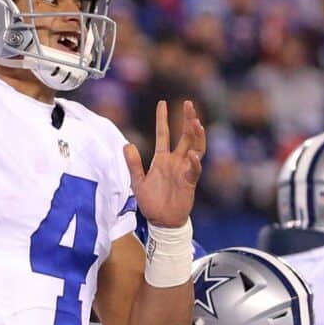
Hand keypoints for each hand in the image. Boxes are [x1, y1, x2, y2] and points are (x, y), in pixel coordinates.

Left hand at [124, 99, 204, 228]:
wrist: (162, 222)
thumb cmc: (151, 203)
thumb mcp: (138, 182)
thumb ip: (133, 164)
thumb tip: (127, 144)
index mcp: (162, 159)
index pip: (163, 134)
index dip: (162, 118)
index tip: (163, 103)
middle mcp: (175, 161)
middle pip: (184, 135)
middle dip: (187, 119)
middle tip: (189, 104)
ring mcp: (184, 170)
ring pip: (195, 147)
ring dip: (197, 135)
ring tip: (196, 123)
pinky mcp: (190, 182)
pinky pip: (194, 169)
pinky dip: (193, 162)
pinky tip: (191, 154)